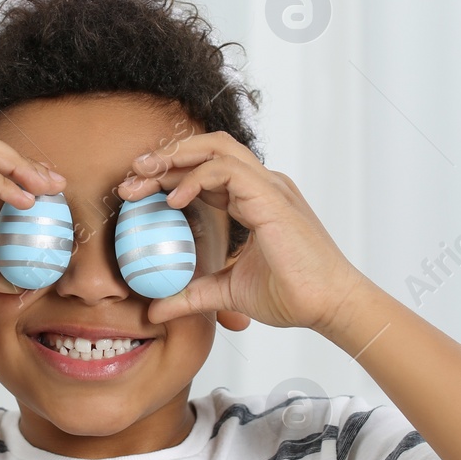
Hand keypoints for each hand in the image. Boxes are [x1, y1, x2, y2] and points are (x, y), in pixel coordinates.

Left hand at [118, 132, 365, 332]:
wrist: (329, 305)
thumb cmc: (293, 295)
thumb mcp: (227, 293)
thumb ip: (191, 295)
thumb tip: (155, 310)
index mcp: (254, 200)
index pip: (204, 173)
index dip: (168, 178)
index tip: (135, 193)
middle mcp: (262, 186)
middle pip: (206, 151)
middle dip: (165, 159)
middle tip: (131, 177)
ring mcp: (269, 187)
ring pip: (216, 148)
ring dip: (175, 159)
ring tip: (144, 178)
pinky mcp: (272, 197)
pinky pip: (227, 170)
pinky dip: (195, 178)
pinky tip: (173, 200)